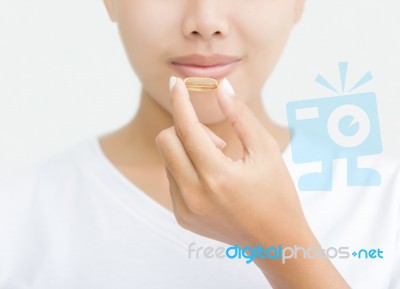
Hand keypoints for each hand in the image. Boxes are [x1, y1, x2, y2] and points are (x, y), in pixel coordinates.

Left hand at [155, 77, 305, 246]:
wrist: (276, 242)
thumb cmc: (278, 193)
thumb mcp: (266, 149)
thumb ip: (240, 115)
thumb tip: (220, 86)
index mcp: (217, 176)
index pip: (186, 128)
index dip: (180, 101)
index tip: (175, 83)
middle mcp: (194, 195)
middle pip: (166, 141)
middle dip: (184, 129)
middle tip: (216, 141)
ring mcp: (184, 209)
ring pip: (168, 160)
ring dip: (187, 150)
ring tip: (219, 162)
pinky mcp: (182, 217)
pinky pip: (172, 179)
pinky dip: (187, 169)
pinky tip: (212, 179)